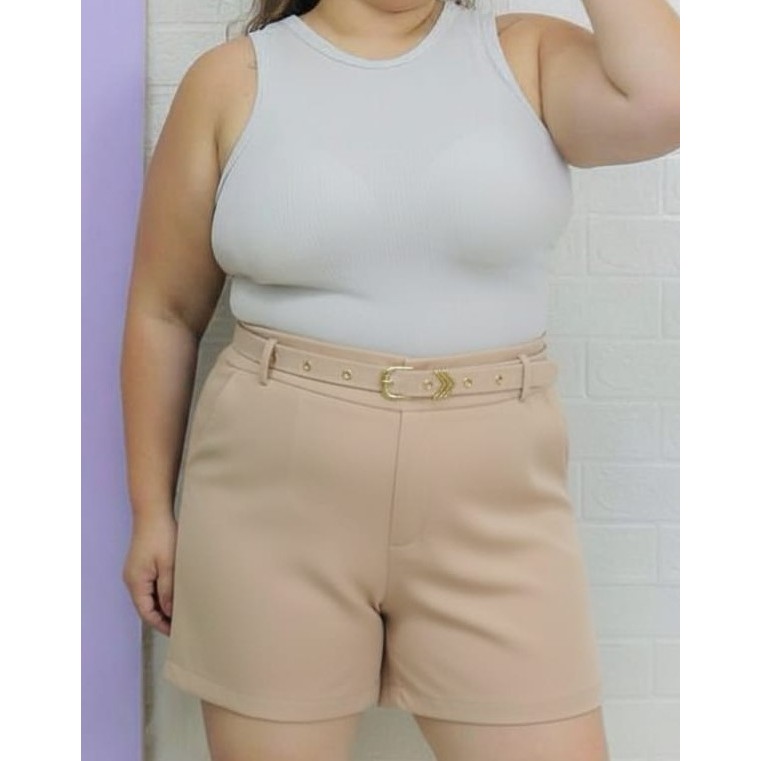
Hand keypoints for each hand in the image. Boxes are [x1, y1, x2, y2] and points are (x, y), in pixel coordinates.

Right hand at [122, 512, 177, 635]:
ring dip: (161, 605)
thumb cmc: (161, 536)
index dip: (160, 624)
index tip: (176, 632)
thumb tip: (169, 612)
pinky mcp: (140, 565)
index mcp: (136, 582)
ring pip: (147, 597)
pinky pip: (149, 586)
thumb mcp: (169, 565)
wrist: (152, 513)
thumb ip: (168, 590)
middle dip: (161, 617)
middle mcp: (132, 579)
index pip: (146, 613)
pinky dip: (159, 594)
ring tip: (179, 612)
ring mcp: (135, 572)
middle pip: (145, 607)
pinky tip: (172, 594)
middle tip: (180, 625)